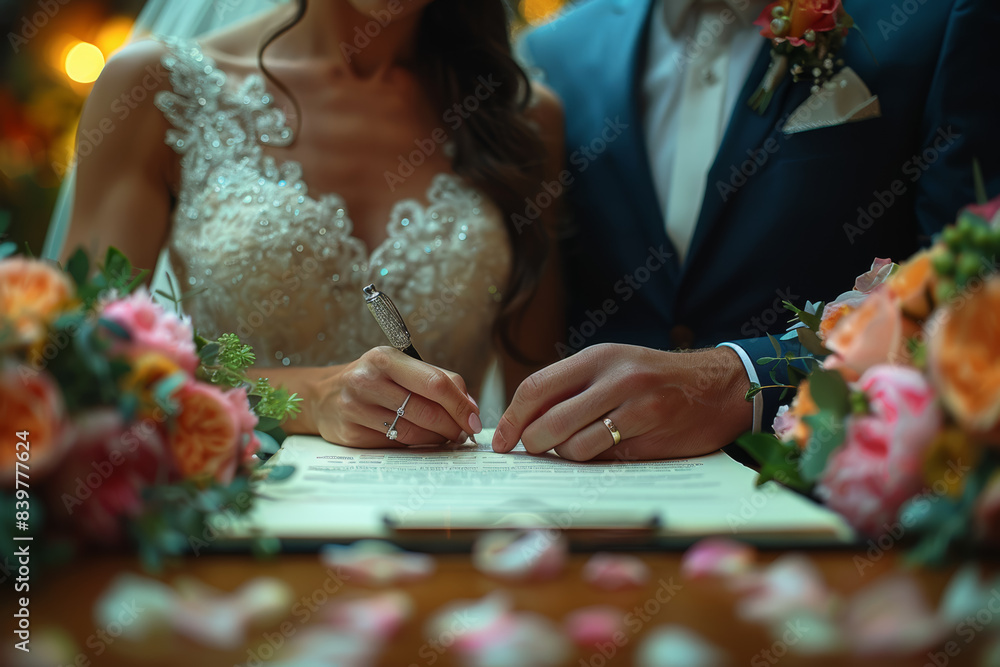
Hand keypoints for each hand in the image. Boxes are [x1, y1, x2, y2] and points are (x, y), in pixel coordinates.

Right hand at [311, 346, 481, 446]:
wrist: (322, 396)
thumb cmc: (372, 380)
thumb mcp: (400, 367)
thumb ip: (437, 379)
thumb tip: (471, 406)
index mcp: (384, 359)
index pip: (435, 383)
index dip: (460, 404)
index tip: (475, 418)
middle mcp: (367, 382)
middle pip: (426, 411)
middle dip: (453, 426)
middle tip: (464, 432)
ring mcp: (356, 409)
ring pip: (413, 432)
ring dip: (438, 438)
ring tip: (448, 437)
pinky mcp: (351, 434)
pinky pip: (396, 445)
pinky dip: (417, 446)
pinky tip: (424, 441)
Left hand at [492, 343, 752, 460]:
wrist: (720, 386)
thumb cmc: (656, 380)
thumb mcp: (614, 367)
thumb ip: (573, 390)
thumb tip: (525, 425)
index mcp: (597, 357)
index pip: (536, 387)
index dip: (513, 419)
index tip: (502, 442)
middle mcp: (615, 377)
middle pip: (549, 422)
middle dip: (533, 445)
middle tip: (533, 453)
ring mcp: (636, 406)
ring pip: (574, 447)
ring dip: (567, 457)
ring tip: (580, 448)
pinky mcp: (652, 433)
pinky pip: (605, 458)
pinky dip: (596, 462)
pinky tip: (608, 452)